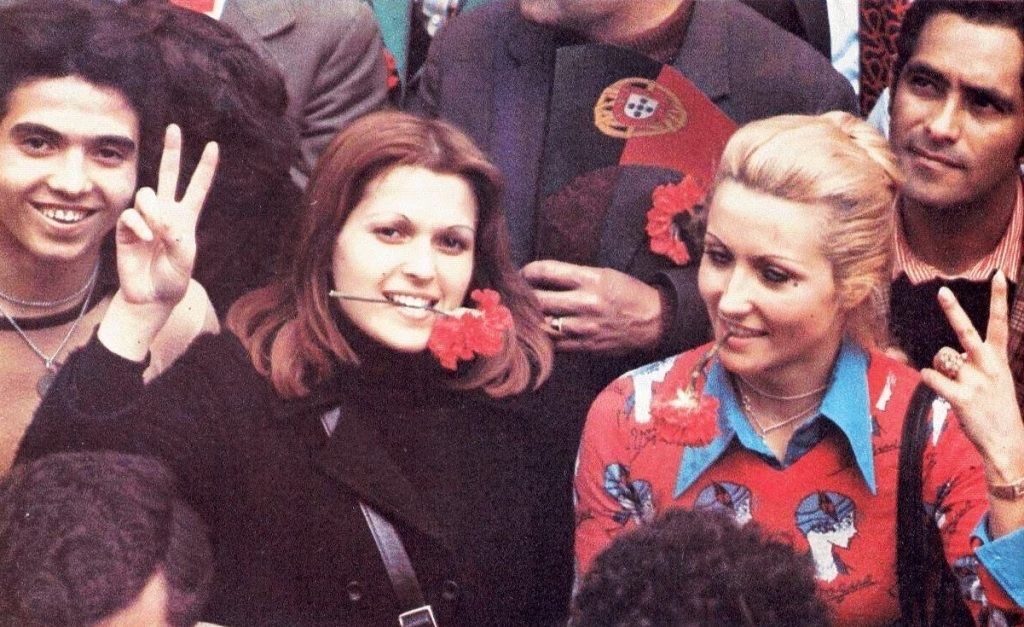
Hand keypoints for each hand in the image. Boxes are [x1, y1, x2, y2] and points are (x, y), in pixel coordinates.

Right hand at [116, 125, 217, 307]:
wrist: (151, 296)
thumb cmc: (172, 279)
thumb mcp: (185, 261)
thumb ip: (179, 239)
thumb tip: (165, 219)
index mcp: (186, 218)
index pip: (197, 188)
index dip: (205, 168)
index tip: (213, 146)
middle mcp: (166, 212)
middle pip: (168, 175)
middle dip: (172, 151)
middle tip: (175, 128)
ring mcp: (145, 218)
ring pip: (147, 194)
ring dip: (153, 210)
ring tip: (157, 233)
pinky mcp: (127, 228)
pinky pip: (132, 216)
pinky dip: (140, 226)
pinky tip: (146, 240)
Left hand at [521, 260, 663, 353]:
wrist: (653, 320)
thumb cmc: (627, 293)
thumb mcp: (604, 274)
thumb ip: (574, 276)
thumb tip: (542, 277)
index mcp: (590, 279)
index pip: (546, 271)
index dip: (527, 272)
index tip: (522, 274)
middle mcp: (586, 303)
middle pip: (539, 299)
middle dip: (523, 297)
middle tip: (517, 295)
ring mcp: (585, 327)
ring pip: (544, 324)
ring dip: (531, 319)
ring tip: (524, 314)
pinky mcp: (586, 345)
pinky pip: (556, 344)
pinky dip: (545, 337)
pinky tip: (540, 331)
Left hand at [921, 271, 1023, 482]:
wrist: (1007, 441)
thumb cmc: (997, 407)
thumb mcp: (997, 379)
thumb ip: (977, 362)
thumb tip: (948, 353)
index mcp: (998, 358)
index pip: (999, 323)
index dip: (999, 298)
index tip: (997, 275)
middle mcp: (987, 366)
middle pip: (966, 332)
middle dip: (953, 311)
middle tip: (942, 291)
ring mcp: (974, 381)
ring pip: (942, 358)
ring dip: (941, 367)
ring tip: (956, 384)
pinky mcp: (961, 398)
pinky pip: (933, 378)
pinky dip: (929, 378)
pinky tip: (933, 382)